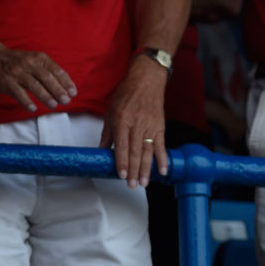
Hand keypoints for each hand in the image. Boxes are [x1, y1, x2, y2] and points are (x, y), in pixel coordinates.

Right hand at [0, 45, 76, 112]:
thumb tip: (64, 86)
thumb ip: (46, 70)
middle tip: (66, 101)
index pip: (56, 70)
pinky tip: (33, 108)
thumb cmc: (16, 61)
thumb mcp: (33, 59)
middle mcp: (29, 64)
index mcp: (39, 58)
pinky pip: (18, 93)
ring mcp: (17, 73)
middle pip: (47, 78)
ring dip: (45, 96)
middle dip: (58, 90)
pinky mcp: (6, 82)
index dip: (66, 82)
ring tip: (54, 105)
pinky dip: (26, 101)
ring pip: (34, 85)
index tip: (73, 92)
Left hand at [100, 59, 167, 187]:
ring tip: (144, 183)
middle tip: (133, 185)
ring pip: (148, 150)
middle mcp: (137, 123)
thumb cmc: (126, 94)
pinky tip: (163, 170)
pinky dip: (163, 158)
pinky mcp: (160, 126)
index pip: (122, 145)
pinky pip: (161, 144)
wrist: (147, 80)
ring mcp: (150, 125)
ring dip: (147, 168)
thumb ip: (107, 132)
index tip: (122, 175)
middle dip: (134, 170)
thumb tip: (101, 150)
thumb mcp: (110, 110)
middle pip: (136, 151)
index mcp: (122, 119)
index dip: (122, 161)